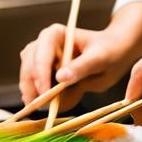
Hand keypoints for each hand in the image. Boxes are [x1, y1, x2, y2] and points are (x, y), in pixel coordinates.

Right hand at [18, 24, 135, 108]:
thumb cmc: (109, 51)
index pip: (41, 53)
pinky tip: (44, 103)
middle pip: (29, 64)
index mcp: (56, 34)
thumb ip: (81, 68)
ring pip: (27, 74)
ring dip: (31, 91)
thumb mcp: (100, 59)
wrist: (114, 52)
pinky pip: (32, 82)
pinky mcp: (42, 69)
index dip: (40, 74)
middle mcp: (43, 42)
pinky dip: (36, 93)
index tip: (45, 93)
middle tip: (42, 105)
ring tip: (42, 107)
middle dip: (33, 85)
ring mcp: (41, 55)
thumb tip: (60, 78)